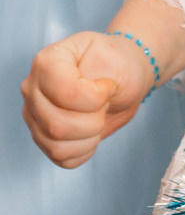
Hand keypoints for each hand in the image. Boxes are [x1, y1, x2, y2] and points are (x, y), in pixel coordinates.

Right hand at [22, 32, 155, 168]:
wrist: (121, 80)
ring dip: (90, 135)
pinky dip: (84, 149)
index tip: (108, 86)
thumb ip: (99, 73)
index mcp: (46, 62)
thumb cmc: (118, 65)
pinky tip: (92, 132)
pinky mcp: (42, 136)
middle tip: (104, 103)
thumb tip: (86, 97)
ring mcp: (33, 115)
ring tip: (98, 116)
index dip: (96, 97)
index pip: (66, 93)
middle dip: (95, 119)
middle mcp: (32, 89)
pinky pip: (60, 157)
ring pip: (56, 145)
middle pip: (57, 125)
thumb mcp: (116, 58)